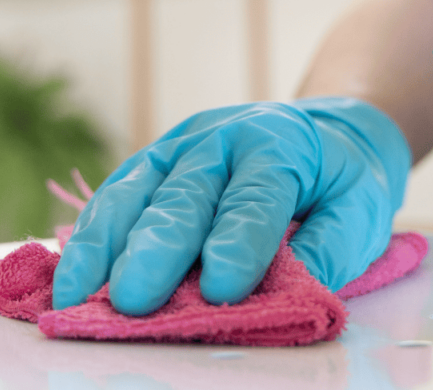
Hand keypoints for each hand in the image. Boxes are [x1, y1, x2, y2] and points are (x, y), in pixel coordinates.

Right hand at [52, 97, 409, 314]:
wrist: (320, 134)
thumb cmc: (339, 180)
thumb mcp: (360, 209)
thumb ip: (330, 247)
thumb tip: (295, 291)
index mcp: (278, 145)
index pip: (256, 198)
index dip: (240, 243)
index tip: (224, 290)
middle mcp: (220, 139)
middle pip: (185, 195)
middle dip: (158, 249)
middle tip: (135, 299)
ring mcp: (177, 147)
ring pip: (134, 191)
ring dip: (104, 245)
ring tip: (79, 294)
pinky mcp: (151, 164)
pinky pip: (114, 197)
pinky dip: (90, 236)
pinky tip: (72, 274)